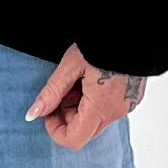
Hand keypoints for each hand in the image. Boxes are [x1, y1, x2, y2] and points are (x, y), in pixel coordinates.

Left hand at [25, 45, 146, 148]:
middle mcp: (115, 112)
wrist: (133, 29)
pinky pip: (108, 109)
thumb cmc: (103, 43)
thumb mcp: (71, 66)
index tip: (48, 112)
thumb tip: (34, 113)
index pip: (74, 139)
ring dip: (81, 107)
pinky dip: (95, 101)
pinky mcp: (132, 98)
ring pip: (96, 119)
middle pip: (84, 131)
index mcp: (100, 108)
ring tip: (79, 79)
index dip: (55, 130)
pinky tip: (92, 78)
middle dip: (67, 116)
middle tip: (63, 90)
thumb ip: (52, 93)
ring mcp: (126, 106)